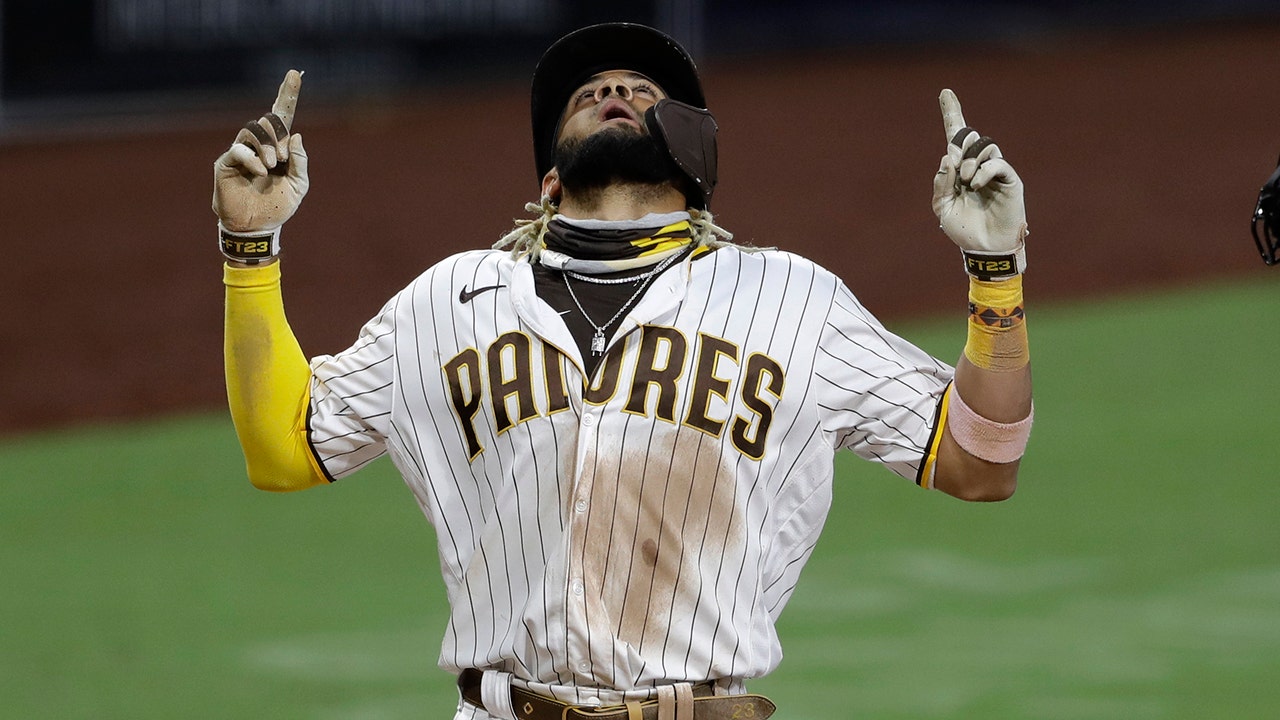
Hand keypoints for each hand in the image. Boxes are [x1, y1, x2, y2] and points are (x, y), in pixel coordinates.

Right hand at [213, 70, 308, 232]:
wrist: (257, 227)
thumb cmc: (278, 206)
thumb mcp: (299, 185)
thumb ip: (300, 161)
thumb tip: (296, 135)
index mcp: (278, 147)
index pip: (282, 116)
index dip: (287, 94)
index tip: (294, 73)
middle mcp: (258, 145)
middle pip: (268, 120)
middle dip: (279, 135)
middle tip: (281, 159)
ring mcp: (241, 152)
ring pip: (252, 130)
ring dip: (266, 146)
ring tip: (272, 166)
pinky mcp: (226, 162)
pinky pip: (239, 149)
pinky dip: (253, 159)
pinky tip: (260, 172)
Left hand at [931, 89, 1025, 254]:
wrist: (984, 248)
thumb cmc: (964, 230)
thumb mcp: (943, 208)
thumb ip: (941, 183)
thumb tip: (947, 158)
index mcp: (959, 169)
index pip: (956, 136)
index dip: (951, 113)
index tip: (944, 92)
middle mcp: (978, 165)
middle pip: (970, 136)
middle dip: (959, 145)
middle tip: (956, 169)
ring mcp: (995, 171)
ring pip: (985, 146)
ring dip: (970, 160)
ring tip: (966, 181)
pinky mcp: (1010, 180)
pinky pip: (997, 163)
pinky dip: (983, 171)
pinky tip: (976, 185)